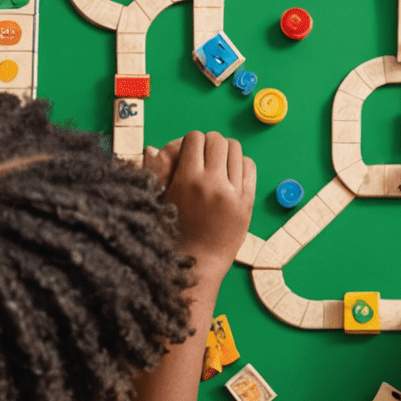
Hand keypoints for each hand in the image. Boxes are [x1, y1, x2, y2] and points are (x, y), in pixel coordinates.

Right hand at [145, 132, 254, 276]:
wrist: (199, 262)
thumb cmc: (174, 233)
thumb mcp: (161, 201)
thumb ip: (157, 172)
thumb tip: (151, 148)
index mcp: (187, 180)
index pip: (194, 138)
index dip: (191, 142)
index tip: (189, 151)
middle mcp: (212, 182)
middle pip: (216, 139)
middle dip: (209, 143)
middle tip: (205, 155)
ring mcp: (233, 191)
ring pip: (235, 149)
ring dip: (225, 151)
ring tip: (218, 164)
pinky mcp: (248, 199)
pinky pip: (249, 165)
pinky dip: (240, 164)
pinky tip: (231, 175)